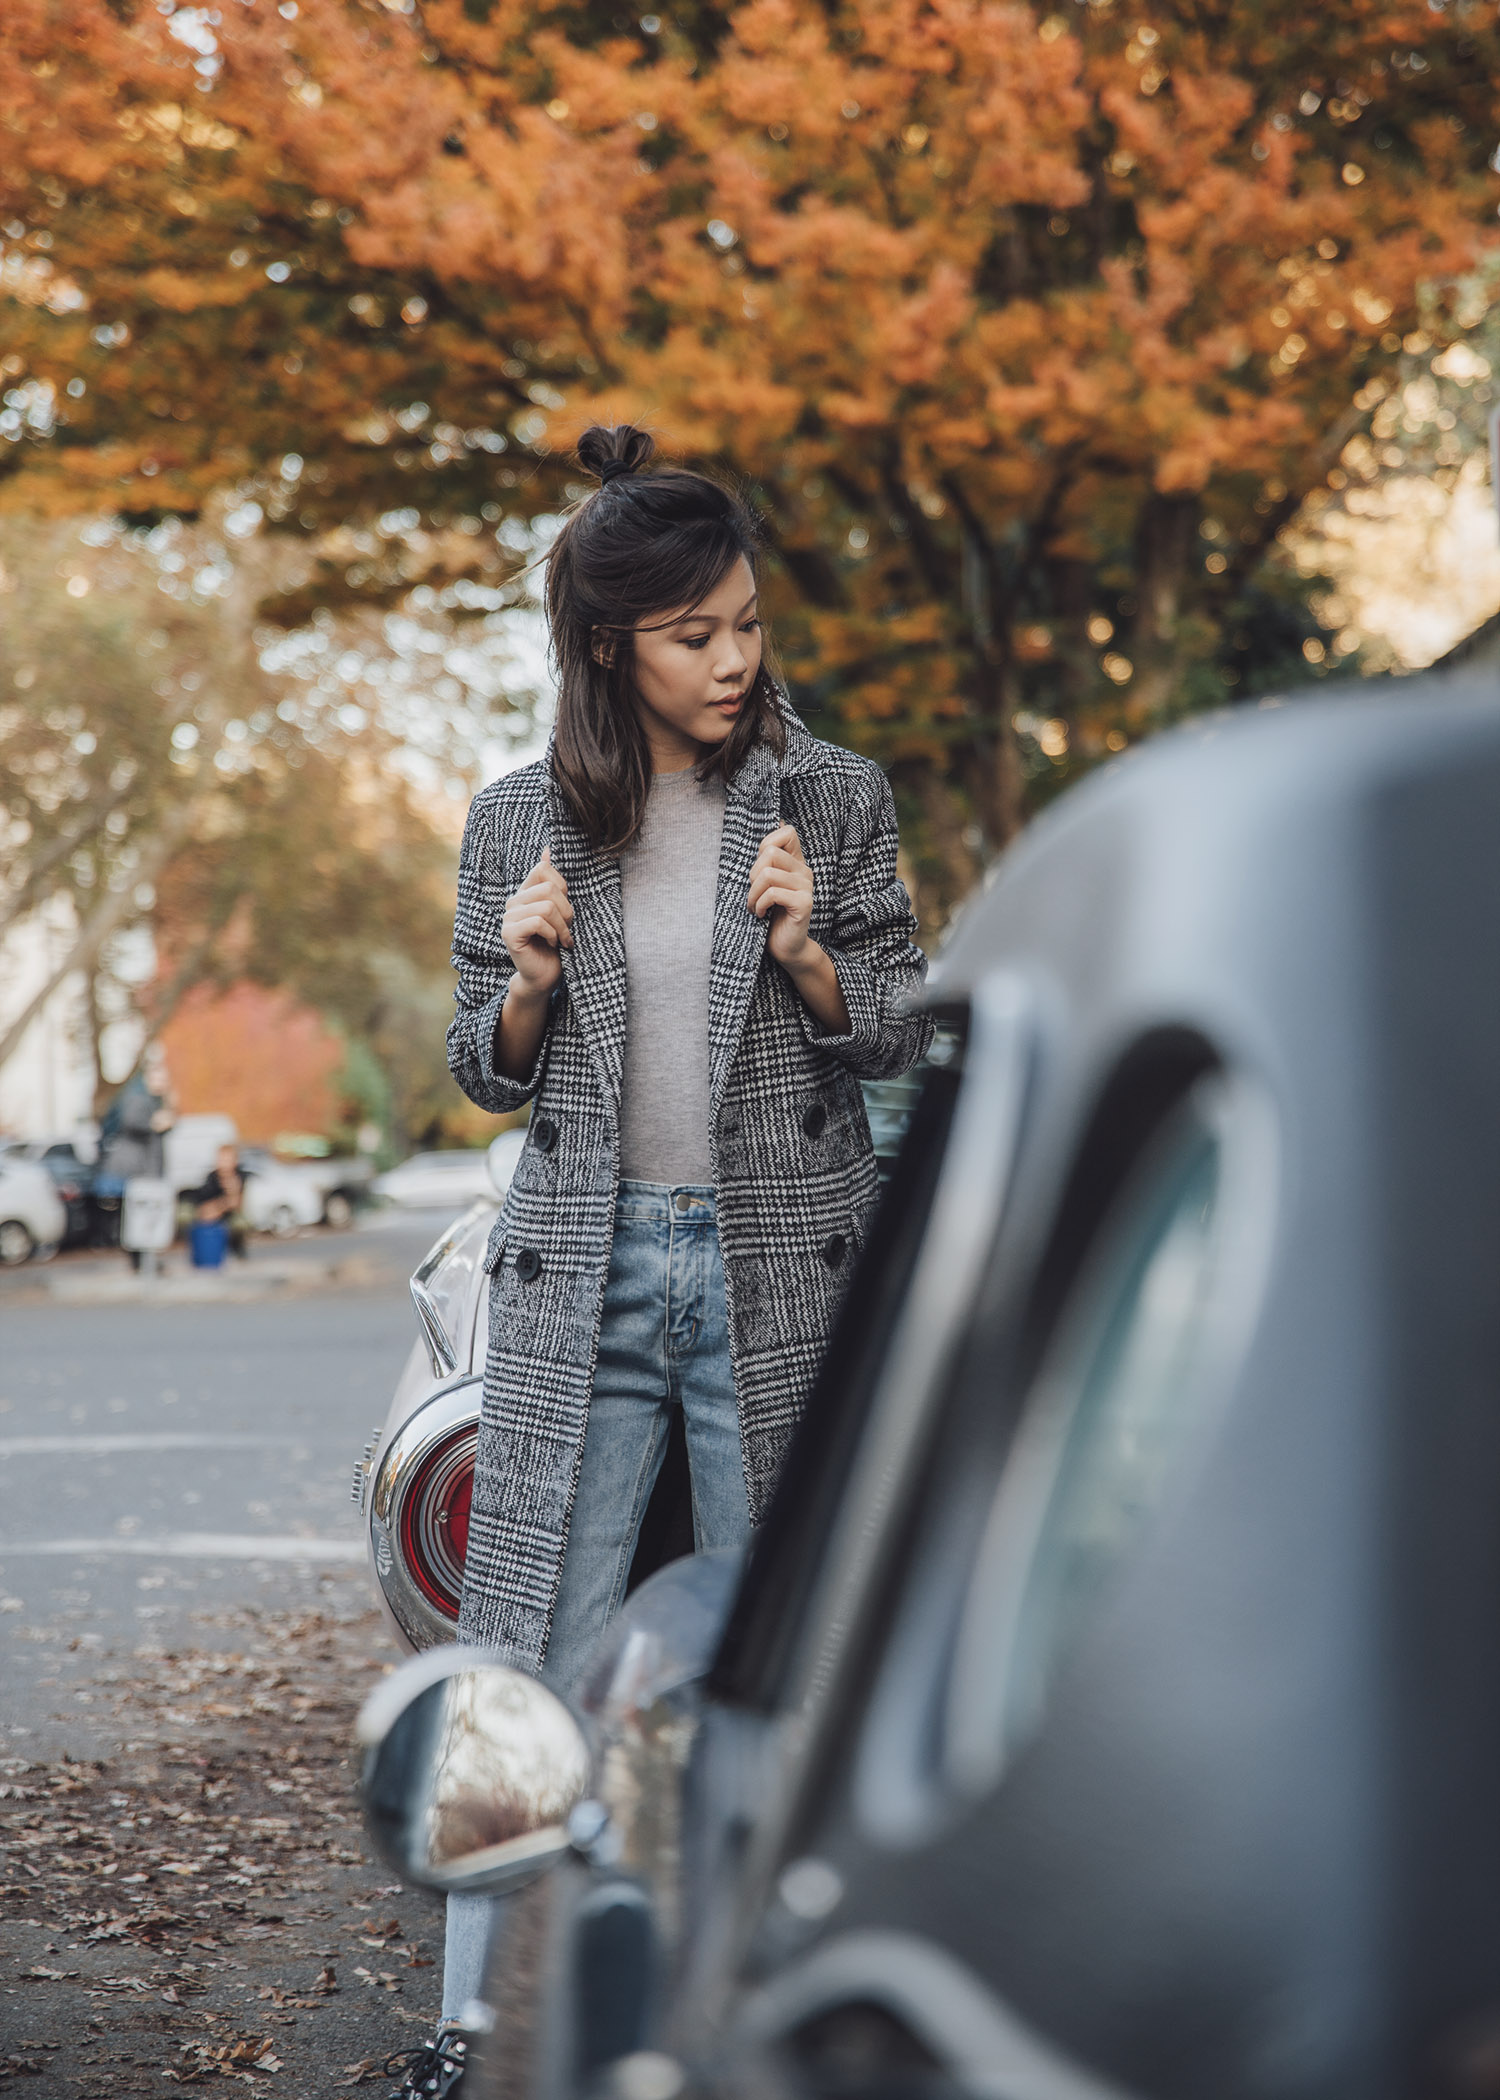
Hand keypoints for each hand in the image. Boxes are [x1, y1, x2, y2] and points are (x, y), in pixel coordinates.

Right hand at [502, 849, 572, 999]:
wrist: (545, 976)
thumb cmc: (555, 944)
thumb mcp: (559, 910)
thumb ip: (553, 883)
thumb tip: (547, 850)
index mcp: (524, 893)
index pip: (543, 870)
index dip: (562, 887)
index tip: (564, 909)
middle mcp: (513, 902)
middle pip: (549, 889)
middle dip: (566, 911)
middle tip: (566, 928)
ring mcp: (508, 917)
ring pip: (546, 906)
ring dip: (562, 926)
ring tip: (561, 939)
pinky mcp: (509, 933)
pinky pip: (538, 922)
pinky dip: (552, 934)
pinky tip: (551, 944)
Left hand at [749, 825, 814, 968]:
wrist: (784, 947)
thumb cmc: (771, 915)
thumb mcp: (765, 883)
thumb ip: (768, 858)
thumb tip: (778, 820)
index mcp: (796, 862)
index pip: (786, 832)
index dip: (766, 844)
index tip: (760, 870)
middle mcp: (805, 871)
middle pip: (770, 853)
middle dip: (753, 874)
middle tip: (753, 893)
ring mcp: (807, 887)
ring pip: (768, 874)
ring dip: (753, 894)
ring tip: (755, 906)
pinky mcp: (804, 903)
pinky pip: (773, 893)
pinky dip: (760, 904)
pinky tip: (761, 914)